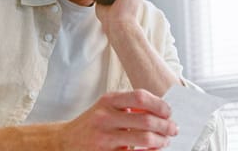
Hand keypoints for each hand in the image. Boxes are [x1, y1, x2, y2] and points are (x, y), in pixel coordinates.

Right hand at [58, 89, 177, 149]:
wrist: (64, 141)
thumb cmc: (91, 124)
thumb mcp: (106, 108)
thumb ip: (128, 107)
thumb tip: (159, 112)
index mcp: (108, 101)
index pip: (140, 97)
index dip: (159, 105)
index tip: (168, 112)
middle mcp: (105, 116)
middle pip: (146, 119)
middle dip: (165, 126)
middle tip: (172, 129)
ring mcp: (104, 137)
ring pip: (143, 139)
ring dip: (160, 141)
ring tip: (164, 142)